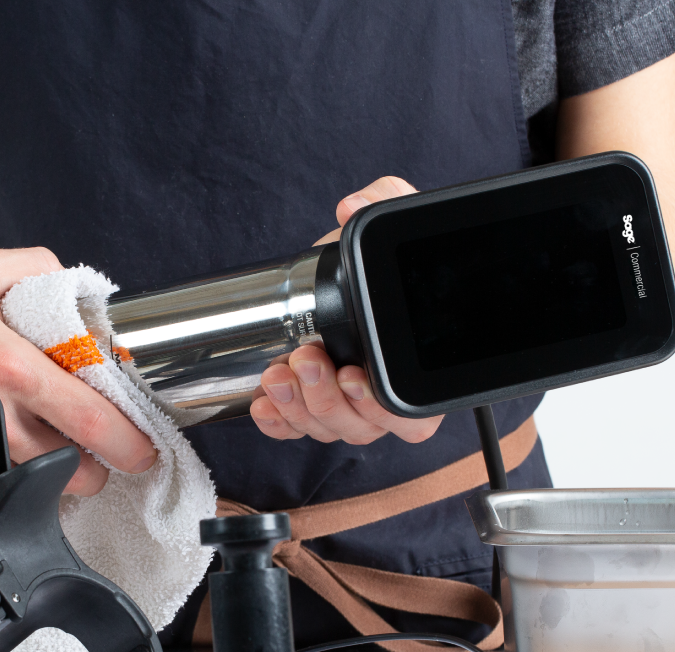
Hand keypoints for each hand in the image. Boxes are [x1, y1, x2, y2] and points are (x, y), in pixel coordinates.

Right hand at [0, 246, 157, 499]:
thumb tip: (82, 299)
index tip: (143, 451)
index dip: (128, 443)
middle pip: (70, 473)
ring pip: (30, 493)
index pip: (90, 419)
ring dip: (44, 477)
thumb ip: (41, 274)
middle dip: (88, 465)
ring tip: (30, 447)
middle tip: (80, 447)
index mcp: (4, 364)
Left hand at [249, 177, 443, 444]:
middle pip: (360, 427)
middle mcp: (380, 398)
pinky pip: (294, 430)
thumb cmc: (373, 256)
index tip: (352, 375)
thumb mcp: (394, 216)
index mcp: (411, 370)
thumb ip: (388, 198)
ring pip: (325, 429)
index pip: (407, 418)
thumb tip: (351, 206)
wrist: (338, 269)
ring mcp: (344, 406)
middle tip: (308, 358)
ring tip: (279, 371)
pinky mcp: (306, 405)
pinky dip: (278, 421)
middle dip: (326, 399)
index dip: (380, 408)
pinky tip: (263, 402)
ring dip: (298, 406)